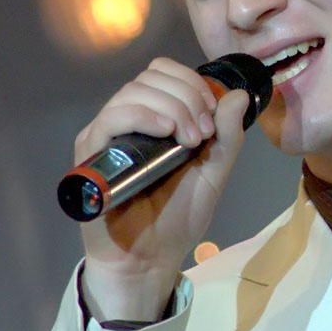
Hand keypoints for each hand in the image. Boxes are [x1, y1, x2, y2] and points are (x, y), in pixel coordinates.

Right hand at [74, 57, 249, 321]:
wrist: (150, 259)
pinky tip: (165, 132)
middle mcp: (128, 120)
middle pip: (151, 77)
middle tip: (204, 134)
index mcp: (155, 117)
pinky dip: (141, 116)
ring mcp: (107, 135)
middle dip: (187, 97)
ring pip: (133, 92)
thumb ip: (227, 135)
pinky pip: (110, 118)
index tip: (212, 115)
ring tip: (190, 141)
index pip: (164, 72)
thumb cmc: (177, 216)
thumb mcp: (214, 172)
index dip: (192, 83)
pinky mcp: (91, 155)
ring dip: (171, 107)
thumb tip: (240, 94)